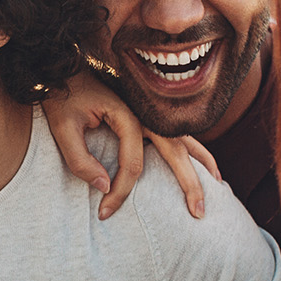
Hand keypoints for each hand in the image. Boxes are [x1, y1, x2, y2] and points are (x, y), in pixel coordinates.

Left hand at [43, 72, 219, 219]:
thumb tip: (103, 187)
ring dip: (203, 162)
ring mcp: (152, 112)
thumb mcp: (62, 127)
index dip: (120, 193)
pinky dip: (194, 149)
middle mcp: (147, 114)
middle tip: (199, 213)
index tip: (104, 213)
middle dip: (190, 184)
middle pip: (176, 153)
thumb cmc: (63, 97)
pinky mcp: (148, 113)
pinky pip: (177, 135)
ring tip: (218, 184)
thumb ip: (79, 160)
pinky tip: (201, 162)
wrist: (65, 67)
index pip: (132, 166)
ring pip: (186, 141)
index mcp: (129, 116)